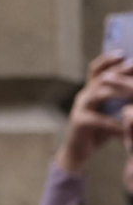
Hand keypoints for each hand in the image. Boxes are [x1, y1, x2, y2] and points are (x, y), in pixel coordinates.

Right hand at [57, 53, 132, 173]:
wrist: (77, 151)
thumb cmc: (97, 131)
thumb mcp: (108, 111)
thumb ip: (117, 100)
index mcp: (90, 91)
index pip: (96, 69)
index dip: (107, 59)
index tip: (123, 53)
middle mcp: (83, 96)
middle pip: (100, 77)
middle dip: (118, 70)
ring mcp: (80, 108)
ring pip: (99, 93)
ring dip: (118, 91)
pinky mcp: (79, 122)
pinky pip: (100, 120)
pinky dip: (117, 125)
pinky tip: (127, 130)